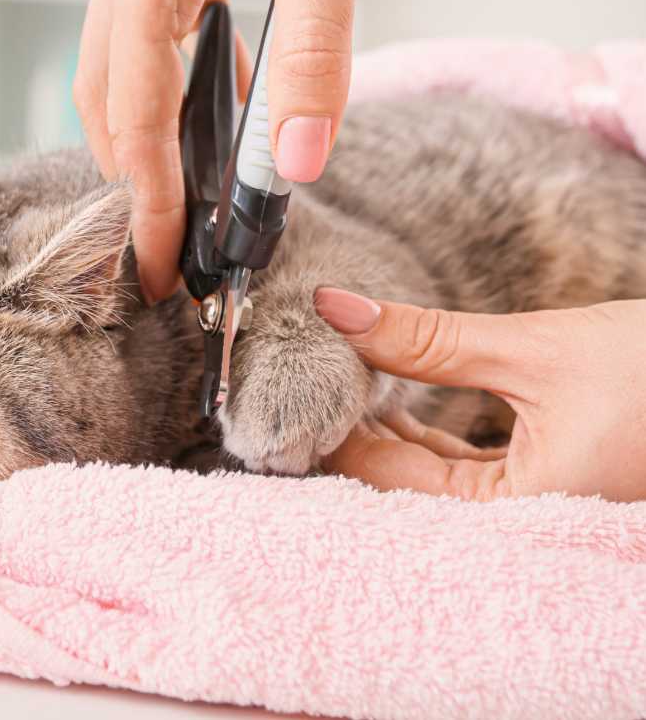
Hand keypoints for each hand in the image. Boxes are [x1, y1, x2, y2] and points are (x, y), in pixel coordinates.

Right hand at [75, 0, 406, 301]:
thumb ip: (313, 57)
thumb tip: (296, 161)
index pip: (134, 113)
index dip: (147, 196)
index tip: (158, 260)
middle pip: (104, 93)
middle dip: (128, 171)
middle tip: (161, 236)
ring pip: (123, 62)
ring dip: (148, 128)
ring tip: (183, 187)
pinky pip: (161, 27)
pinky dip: (181, 79)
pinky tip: (223, 101)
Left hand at [314, 288, 645, 501]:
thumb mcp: (531, 350)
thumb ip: (426, 338)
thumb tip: (338, 307)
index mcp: (517, 516)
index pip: (386, 483)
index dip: (331, 434)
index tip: (288, 391)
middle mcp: (522, 526)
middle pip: (401, 487)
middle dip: (353, 434)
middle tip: (302, 384)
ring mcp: (534, 508)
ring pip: (432, 479)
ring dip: (387, 435)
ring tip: (340, 388)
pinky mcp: (546, 482)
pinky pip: (466, 471)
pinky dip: (427, 440)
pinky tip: (396, 408)